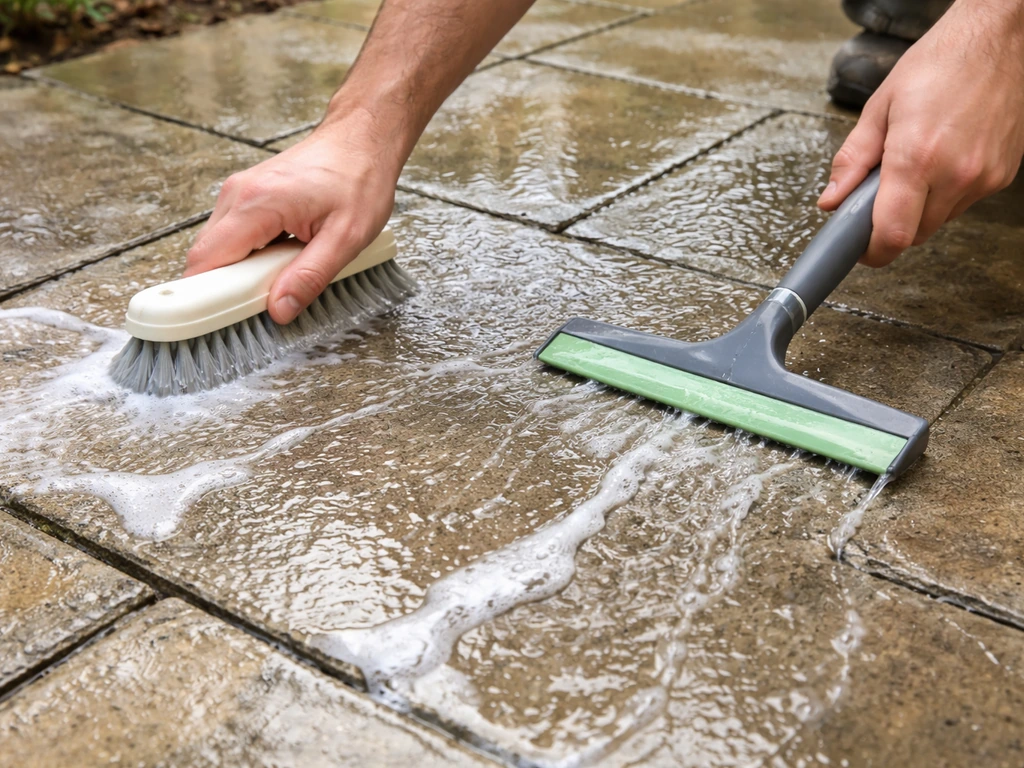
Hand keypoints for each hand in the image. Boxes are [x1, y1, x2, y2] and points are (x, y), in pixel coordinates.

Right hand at [185, 109, 402, 323]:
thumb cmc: (360, 179)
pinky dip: (249, 256)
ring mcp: (239, 193)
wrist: (362, 139)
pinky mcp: (247, 196)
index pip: (205, 261)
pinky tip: (281, 258)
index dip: (205, 297)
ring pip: (219, 248)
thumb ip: (310, 276)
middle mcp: (238, 194)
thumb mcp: (346, 238)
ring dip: (241, 272)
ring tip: (282, 274)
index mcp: (256, 203)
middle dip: (228, 288)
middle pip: (206, 257)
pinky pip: (233, 237)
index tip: (221, 320)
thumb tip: (280, 309)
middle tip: (267, 299)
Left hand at [818, 0, 1023, 266]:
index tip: (859, 249)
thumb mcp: (879, 108)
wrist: (996, 38)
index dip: (871, 251)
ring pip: (938, 221)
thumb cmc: (939, 63)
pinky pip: (963, 203)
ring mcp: (983, 177)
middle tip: (878, 194)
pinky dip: (945, 194)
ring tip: (913, 166)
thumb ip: (852, 161)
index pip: (892, 235)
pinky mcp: (1002, 175)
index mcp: (916, 158)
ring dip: (918, 209)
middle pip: (913, 234)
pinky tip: (942, 159)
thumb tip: (831, 200)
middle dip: (890, 224)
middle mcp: (955, 174)